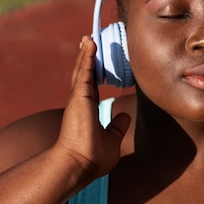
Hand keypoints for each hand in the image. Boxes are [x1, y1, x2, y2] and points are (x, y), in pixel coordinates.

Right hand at [54, 36, 130, 182]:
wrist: (79, 164)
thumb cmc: (93, 158)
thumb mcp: (112, 140)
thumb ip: (117, 127)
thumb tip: (125, 116)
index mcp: (88, 111)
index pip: (92, 87)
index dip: (94, 73)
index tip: (96, 61)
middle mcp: (82, 103)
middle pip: (85, 75)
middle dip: (87, 58)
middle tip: (88, 42)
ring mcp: (79, 99)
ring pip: (83, 70)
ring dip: (86, 53)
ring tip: (88, 38)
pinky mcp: (80, 96)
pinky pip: (84, 71)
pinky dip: (87, 56)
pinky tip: (90, 43)